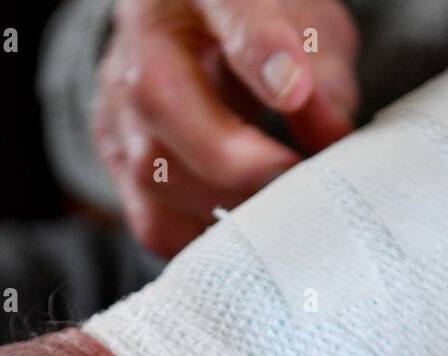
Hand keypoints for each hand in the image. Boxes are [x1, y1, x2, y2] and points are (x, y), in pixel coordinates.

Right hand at [94, 0, 359, 256]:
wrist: (194, 38)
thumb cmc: (259, 28)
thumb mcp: (305, 24)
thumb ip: (322, 69)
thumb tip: (332, 136)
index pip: (220, 2)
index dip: (256, 49)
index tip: (295, 91)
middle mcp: (139, 41)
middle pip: (159, 99)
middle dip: (234, 159)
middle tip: (293, 180)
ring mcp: (116, 105)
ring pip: (149, 171)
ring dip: (221, 204)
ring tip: (277, 215)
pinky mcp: (115, 160)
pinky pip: (150, 220)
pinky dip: (201, 240)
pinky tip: (243, 237)